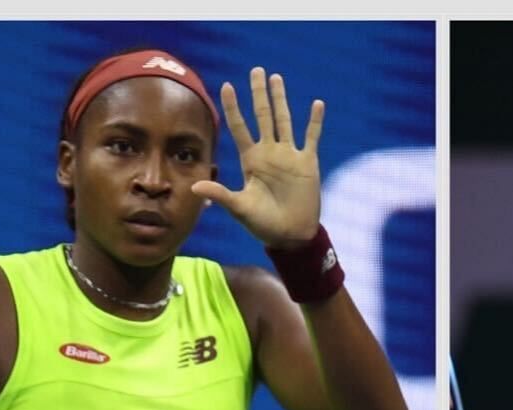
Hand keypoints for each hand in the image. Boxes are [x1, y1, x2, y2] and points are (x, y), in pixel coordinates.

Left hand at [192, 67, 323, 248]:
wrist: (290, 235)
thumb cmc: (262, 224)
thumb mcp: (239, 208)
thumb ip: (220, 195)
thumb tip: (194, 188)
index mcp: (251, 160)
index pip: (240, 127)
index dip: (233, 108)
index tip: (226, 86)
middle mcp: (269, 152)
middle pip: (263, 116)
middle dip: (259, 94)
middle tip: (256, 70)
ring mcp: (289, 155)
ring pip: (284, 120)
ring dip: (281, 100)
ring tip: (276, 78)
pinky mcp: (307, 162)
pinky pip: (311, 137)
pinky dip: (314, 121)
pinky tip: (317, 104)